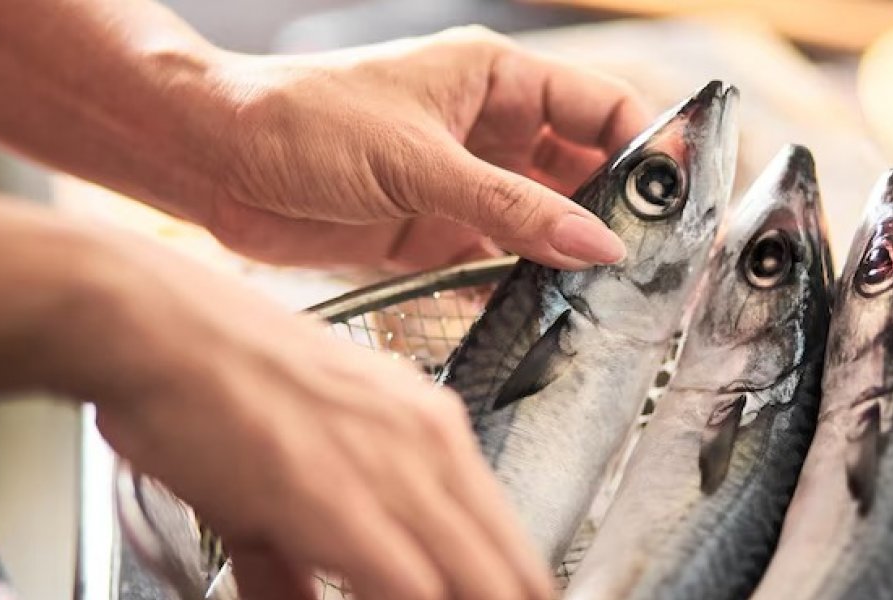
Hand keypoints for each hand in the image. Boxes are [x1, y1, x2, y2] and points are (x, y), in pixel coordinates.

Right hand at [58, 229, 552, 599]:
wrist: (162, 333)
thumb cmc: (219, 378)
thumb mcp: (295, 454)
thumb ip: (308, 542)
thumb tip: (303, 599)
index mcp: (431, 426)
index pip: (506, 536)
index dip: (508, 589)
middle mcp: (430, 444)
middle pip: (511, 571)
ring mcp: (395, 471)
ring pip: (481, 584)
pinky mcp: (343, 504)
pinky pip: (413, 589)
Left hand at [203, 26, 648, 272]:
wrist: (211, 160)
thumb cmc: (302, 120)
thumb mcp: (418, 163)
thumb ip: (512, 210)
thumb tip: (598, 244)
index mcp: (496, 82)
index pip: (599, 108)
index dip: (646, 147)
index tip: (680, 198)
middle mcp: (490, 132)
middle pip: (582, 170)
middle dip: (619, 210)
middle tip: (655, 260)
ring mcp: (465, 185)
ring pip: (545, 220)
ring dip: (573, 252)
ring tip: (614, 293)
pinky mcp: (436, 233)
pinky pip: (501, 260)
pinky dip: (524, 283)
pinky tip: (550, 308)